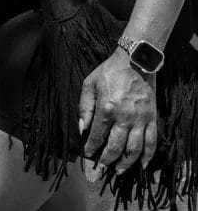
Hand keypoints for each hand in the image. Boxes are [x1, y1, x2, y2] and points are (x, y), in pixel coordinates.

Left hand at [78, 48, 158, 178]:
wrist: (135, 62)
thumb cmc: (109, 72)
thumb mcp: (89, 85)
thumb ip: (84, 108)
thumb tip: (81, 128)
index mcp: (106, 109)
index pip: (98, 136)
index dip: (92, 148)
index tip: (88, 155)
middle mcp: (125, 117)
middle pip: (115, 146)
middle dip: (107, 160)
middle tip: (102, 169)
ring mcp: (141, 119)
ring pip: (134, 148)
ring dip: (126, 163)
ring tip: (119, 171)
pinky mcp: (152, 118)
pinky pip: (152, 141)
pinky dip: (148, 155)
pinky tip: (142, 165)